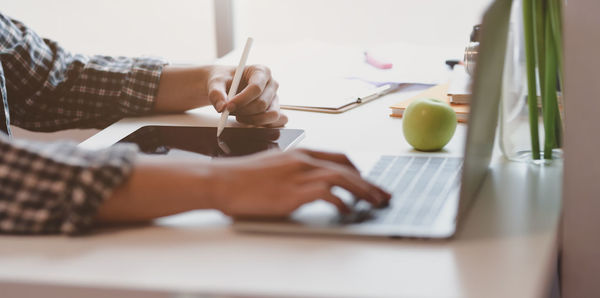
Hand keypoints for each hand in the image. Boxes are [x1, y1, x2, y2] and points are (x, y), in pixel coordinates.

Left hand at [207, 65, 287, 126]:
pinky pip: (277, 121)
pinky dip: (264, 125)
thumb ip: (216, 93)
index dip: (242, 100)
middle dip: (244, 111)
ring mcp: (275, 99)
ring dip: (253, 120)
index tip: (228, 106)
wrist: (225, 86)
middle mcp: (272, 84)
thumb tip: (222, 108)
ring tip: (238, 117)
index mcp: (261, 71)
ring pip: (272, 115)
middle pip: (262, 103)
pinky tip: (249, 122)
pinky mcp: (274, 111)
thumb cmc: (223, 80)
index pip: (256, 88)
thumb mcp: (215, 83)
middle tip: (229, 112)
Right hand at [209, 149, 390, 217]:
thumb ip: (293, 173)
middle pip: (347, 167)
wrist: (221, 180)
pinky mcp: (293, 192)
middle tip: (383, 195)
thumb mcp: (272, 167)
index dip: (357, 169)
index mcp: (299, 153)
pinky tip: (348, 211)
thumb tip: (307, 187)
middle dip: (369, 182)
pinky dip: (342, 202)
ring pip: (343, 178)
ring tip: (376, 203)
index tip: (367, 181)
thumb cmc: (241, 177)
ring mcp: (299, 175)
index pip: (338, 157)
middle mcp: (303, 160)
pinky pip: (328, 194)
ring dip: (364, 191)